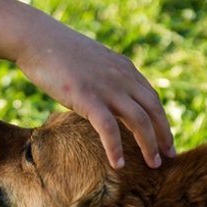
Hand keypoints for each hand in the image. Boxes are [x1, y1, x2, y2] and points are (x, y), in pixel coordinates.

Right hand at [14, 24, 174, 168]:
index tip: (165, 140)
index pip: (152, 98)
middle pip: (153, 110)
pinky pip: (109, 128)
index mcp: (124, 69)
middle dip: (164, 135)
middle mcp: (122, 77)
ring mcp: (107, 87)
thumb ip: (105, 79)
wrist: (37, 40)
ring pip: (139, 120)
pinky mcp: (88, 98)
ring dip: (149, 145)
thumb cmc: (58, 54)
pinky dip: (116, 148)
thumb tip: (105, 99)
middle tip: (169, 156)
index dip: (161, 120)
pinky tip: (118, 165)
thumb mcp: (92, 64)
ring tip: (153, 165)